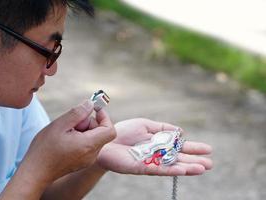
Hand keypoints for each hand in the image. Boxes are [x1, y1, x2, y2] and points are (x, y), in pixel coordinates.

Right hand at [18, 100, 115, 183]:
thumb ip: (78, 113)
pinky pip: (89, 145)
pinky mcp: (83, 162)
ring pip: (94, 138)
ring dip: (84, 130)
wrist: (35, 172)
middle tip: (72, 122)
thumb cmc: (45, 148)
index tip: (93, 109)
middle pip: (101, 132)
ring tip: (66, 132)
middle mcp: (92, 155)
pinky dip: (81, 138)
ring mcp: (88, 160)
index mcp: (88, 145)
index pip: (110, 130)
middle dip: (89, 122)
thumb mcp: (60, 125)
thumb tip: (91, 104)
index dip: (104, 117)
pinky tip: (66, 139)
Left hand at [97, 118, 211, 175]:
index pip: (179, 146)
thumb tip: (180, 131)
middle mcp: (157, 154)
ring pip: (172, 166)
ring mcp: (150, 161)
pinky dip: (172, 170)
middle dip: (194, 160)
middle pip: (179, 158)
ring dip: (187, 167)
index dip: (193, 147)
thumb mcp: (145, 124)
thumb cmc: (123, 131)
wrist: (106, 140)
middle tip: (210, 163)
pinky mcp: (142, 167)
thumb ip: (162, 128)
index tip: (208, 149)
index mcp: (158, 143)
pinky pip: (159, 169)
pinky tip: (184, 170)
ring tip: (203, 168)